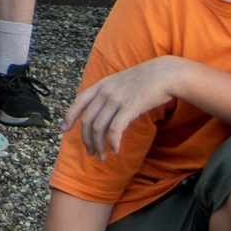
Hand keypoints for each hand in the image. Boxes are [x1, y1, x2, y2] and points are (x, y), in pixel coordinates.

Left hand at [63, 56, 182, 159]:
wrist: (166, 74)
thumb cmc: (147, 80)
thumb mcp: (121, 82)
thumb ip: (110, 93)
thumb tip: (104, 111)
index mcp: (101, 85)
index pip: (79, 102)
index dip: (69, 117)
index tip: (63, 129)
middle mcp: (105, 92)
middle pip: (87, 121)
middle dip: (87, 140)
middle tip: (91, 153)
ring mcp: (116, 100)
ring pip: (99, 128)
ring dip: (99, 146)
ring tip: (103, 157)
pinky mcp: (129, 108)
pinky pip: (115, 130)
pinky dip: (113, 143)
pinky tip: (116, 151)